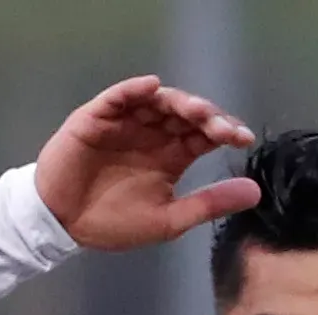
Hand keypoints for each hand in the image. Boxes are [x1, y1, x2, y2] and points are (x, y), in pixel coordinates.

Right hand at [33, 74, 259, 252]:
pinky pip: (119, 96)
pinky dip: (134, 89)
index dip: (225, 131)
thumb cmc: (112, 222)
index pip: (204, 133)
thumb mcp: (168, 220)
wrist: (62, 225)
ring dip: (179, 102)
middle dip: (206, 116)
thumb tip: (254, 193)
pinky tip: (152, 87)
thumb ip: (208, 204)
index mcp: (172, 154)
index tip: (242, 139)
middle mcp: (153, 133)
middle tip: (220, 128)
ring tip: (194, 110)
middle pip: (186, 113)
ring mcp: (127, 122)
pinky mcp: (98, 117)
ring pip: (158, 101)